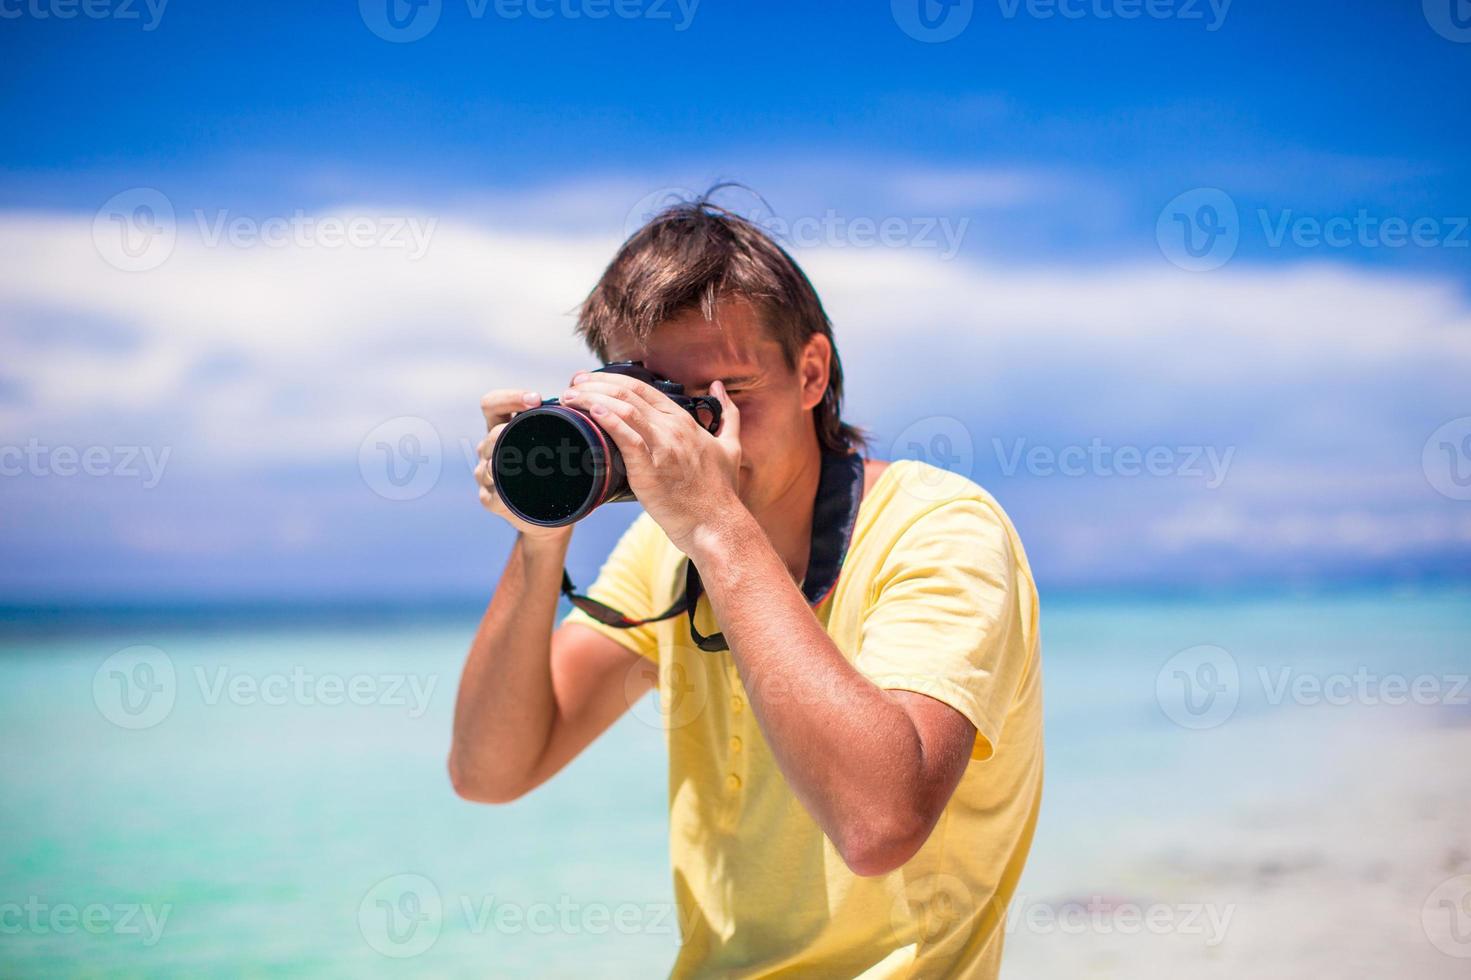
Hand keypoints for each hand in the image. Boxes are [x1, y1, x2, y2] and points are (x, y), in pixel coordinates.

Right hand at [475, 387, 573, 542]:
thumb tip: (586, 393)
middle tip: (539, 434)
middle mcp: (489, 447)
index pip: (492, 403)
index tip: (536, 399)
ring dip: (509, 463)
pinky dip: (506, 493)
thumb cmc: (555, 471)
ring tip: (529, 465)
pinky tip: (520, 493)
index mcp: (503, 426)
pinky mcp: (489, 499)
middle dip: (513, 430)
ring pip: (489, 464)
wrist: (548, 515)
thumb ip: (564, 421)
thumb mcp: (557, 442)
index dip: (509, 397)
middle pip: (492, 433)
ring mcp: (485, 473)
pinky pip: (493, 495)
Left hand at [559, 370, 742, 553]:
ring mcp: (662, 446)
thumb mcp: (730, 446)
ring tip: (570, 398)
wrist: (717, 524)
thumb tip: (718, 387)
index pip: (642, 387)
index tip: (589, 380)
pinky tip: (590, 412)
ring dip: (591, 398)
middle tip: (572, 384)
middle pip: (627, 392)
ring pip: (623, 408)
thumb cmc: (720, 491)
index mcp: (684, 421)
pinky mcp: (650, 468)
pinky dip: (607, 420)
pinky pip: (626, 437)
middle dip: (594, 384)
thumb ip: (728, 415)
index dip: (611, 379)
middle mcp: (672, 428)